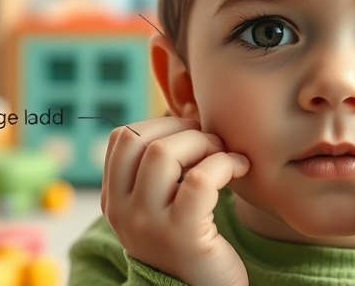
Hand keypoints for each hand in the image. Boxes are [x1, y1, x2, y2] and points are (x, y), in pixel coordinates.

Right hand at [101, 117, 250, 284]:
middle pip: (142, 140)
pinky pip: (200, 179)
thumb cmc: (192, 241)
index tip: (192, 137)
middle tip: (214, 144)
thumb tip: (184, 114)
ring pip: (163, 154)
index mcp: (114, 200)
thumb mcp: (162, 204)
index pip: (122, 137)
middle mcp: (122, 212)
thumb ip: (161, 168)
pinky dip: (225, 163)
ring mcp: (148, 225)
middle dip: (185, 131)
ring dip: (204, 143)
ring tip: (225, 156)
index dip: (162, 124)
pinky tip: (240, 168)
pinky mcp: (182, 236)